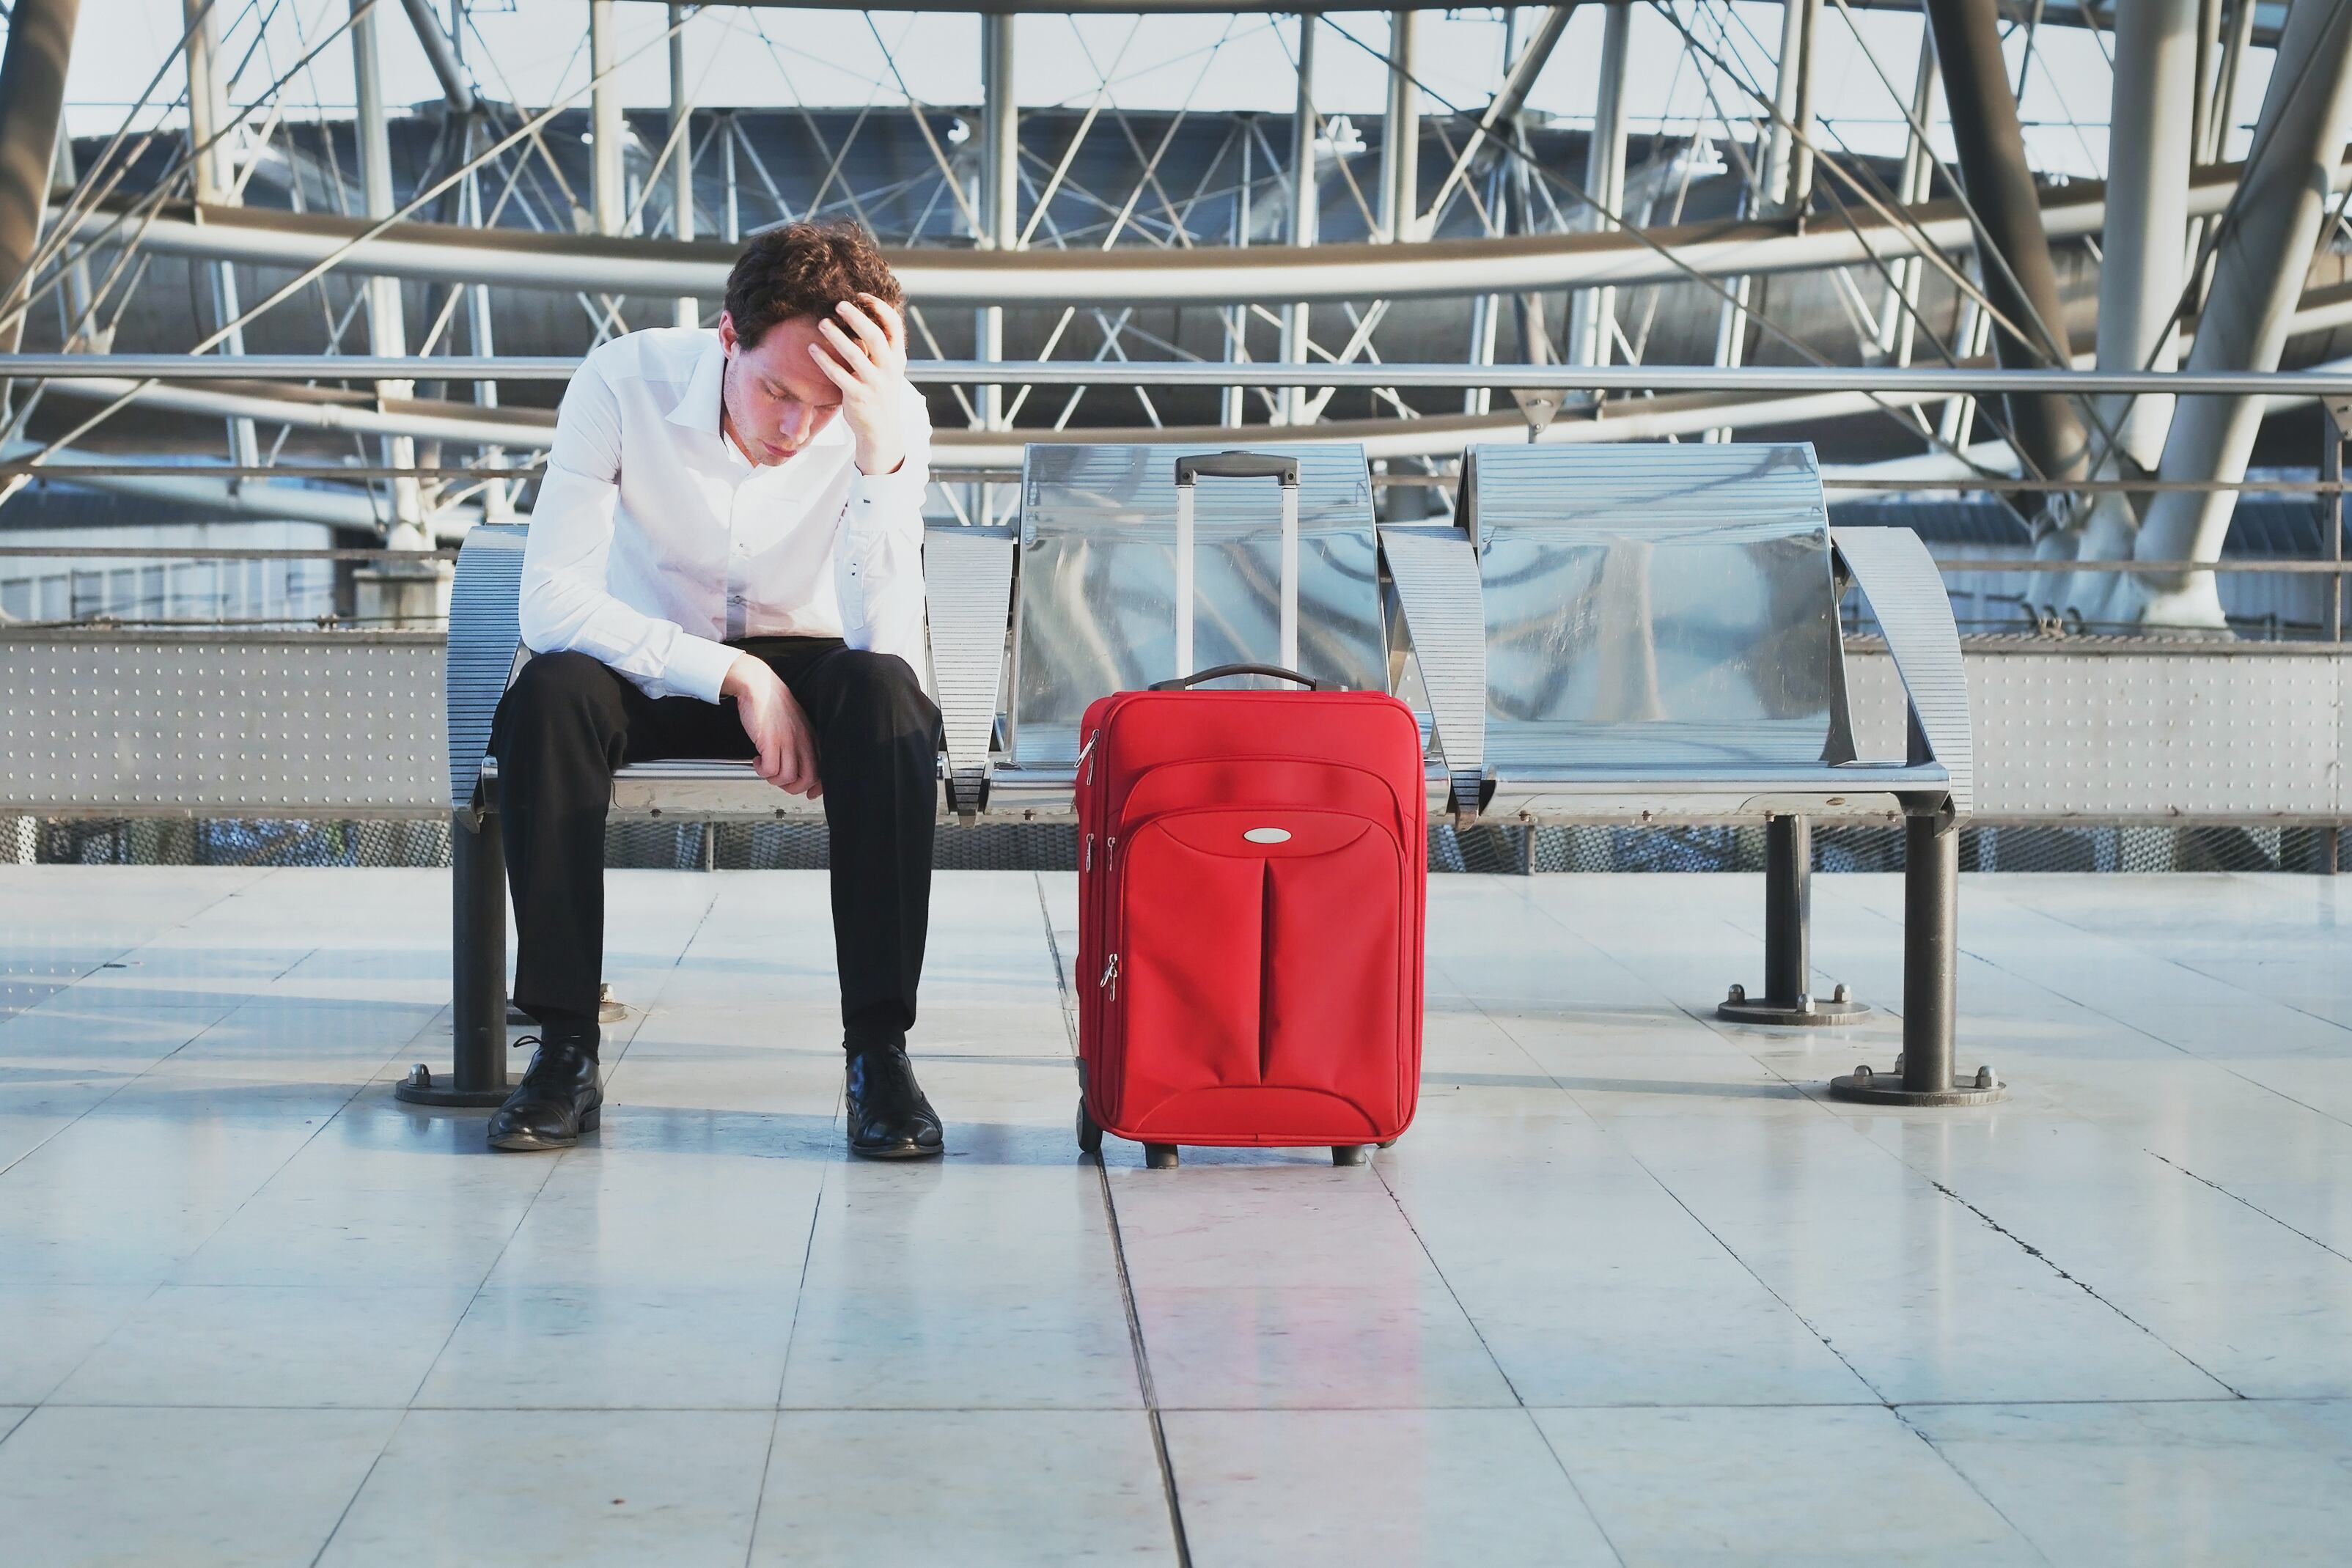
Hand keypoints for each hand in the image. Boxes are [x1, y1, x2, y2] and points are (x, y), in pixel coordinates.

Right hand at [722, 654, 821, 797]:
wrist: (758, 685)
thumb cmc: (774, 705)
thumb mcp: (796, 724)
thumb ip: (801, 743)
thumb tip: (798, 767)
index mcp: (811, 737)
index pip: (823, 770)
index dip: (817, 787)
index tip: (809, 794)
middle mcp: (803, 740)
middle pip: (808, 779)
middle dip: (792, 787)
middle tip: (779, 780)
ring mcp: (788, 741)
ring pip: (787, 778)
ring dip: (773, 779)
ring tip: (765, 768)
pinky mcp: (770, 741)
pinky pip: (770, 770)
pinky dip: (762, 771)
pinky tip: (757, 760)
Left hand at [809, 293, 908, 476]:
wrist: (881, 431)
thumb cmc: (880, 394)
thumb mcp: (888, 369)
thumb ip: (881, 347)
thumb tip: (864, 316)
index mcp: (897, 358)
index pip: (894, 326)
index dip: (879, 307)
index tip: (861, 296)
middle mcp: (889, 369)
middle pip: (874, 336)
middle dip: (857, 317)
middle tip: (839, 304)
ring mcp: (874, 383)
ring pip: (855, 354)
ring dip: (837, 336)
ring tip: (822, 323)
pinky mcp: (857, 396)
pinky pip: (838, 375)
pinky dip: (824, 360)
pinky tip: (812, 349)